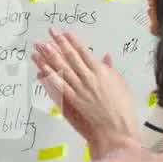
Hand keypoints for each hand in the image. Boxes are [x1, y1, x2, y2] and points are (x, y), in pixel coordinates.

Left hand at [32, 28, 136, 151]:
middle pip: (70, 57)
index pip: (84, 52)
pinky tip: (41, 69)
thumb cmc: (123, 108)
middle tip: (49, 32)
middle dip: (59, 43)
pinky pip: (58, 86)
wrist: (117, 129)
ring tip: (40, 46)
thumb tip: (105, 57)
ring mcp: (79, 89)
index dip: (73, 41)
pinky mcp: (72, 101)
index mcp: (101, 72)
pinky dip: (50, 77)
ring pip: (61, 69)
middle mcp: (88, 78)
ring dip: (50, 57)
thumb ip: (110, 70)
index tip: (64, 32)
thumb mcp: (121, 84)